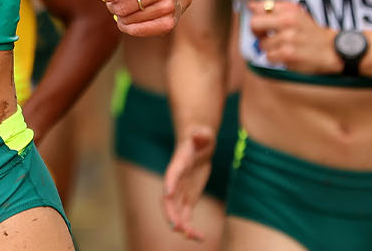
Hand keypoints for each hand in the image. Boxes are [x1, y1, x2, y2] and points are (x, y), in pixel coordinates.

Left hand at [100, 0, 178, 36]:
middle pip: (124, 5)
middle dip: (113, 7)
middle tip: (111, 5)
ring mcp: (168, 7)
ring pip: (131, 19)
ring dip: (120, 18)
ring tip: (119, 13)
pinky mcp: (169, 23)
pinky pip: (142, 31)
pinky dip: (130, 28)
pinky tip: (126, 23)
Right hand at [162, 125, 215, 241]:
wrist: (198, 145)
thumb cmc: (200, 137)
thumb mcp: (203, 134)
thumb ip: (201, 135)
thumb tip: (200, 134)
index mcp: (178, 164)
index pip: (172, 174)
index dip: (169, 183)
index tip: (168, 194)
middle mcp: (176, 181)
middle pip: (169, 200)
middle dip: (171, 213)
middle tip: (177, 226)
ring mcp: (180, 192)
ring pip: (176, 212)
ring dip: (182, 226)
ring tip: (193, 237)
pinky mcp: (188, 199)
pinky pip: (186, 216)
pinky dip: (190, 228)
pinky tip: (198, 238)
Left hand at [247, 0, 340, 74]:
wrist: (332, 50)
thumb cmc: (311, 33)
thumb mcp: (297, 14)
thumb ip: (275, 8)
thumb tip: (251, 5)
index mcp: (289, 10)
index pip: (261, 7)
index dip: (257, 16)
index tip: (261, 21)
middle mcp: (288, 21)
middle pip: (254, 24)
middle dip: (257, 32)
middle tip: (265, 36)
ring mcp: (287, 38)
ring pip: (262, 44)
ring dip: (270, 48)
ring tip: (283, 46)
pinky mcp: (288, 54)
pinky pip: (269, 57)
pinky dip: (275, 58)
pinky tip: (286, 55)